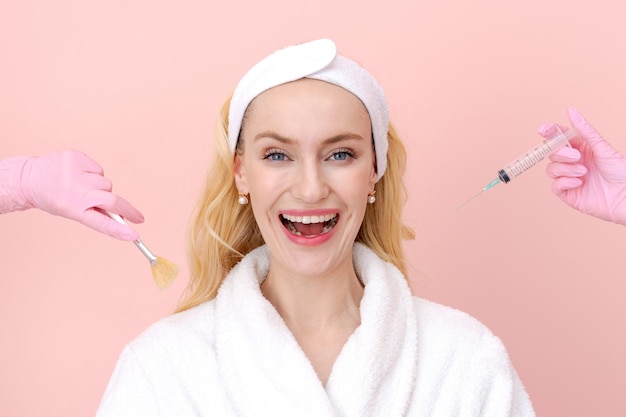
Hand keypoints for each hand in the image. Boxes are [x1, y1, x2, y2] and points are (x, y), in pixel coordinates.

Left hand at [19, 150, 143, 239]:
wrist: (28, 178)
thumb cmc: (53, 198)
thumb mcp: (71, 211)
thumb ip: (96, 213)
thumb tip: (123, 217)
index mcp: (71, 208)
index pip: (100, 222)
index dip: (119, 230)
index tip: (134, 234)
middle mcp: (73, 190)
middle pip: (111, 200)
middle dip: (126, 209)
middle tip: (137, 217)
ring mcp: (75, 171)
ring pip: (107, 183)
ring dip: (102, 187)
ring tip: (84, 186)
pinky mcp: (76, 157)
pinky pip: (99, 169)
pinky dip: (94, 173)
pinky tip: (80, 174)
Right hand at [541, 108, 625, 225]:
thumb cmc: (620, 172)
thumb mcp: (602, 147)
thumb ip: (584, 130)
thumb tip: (571, 111)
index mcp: (581, 149)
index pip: (560, 138)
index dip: (550, 133)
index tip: (544, 129)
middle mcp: (573, 163)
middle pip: (552, 153)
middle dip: (561, 153)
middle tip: (576, 156)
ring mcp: (569, 178)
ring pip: (551, 169)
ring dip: (566, 169)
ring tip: (583, 172)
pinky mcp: (568, 193)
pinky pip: (555, 186)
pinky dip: (564, 182)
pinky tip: (579, 182)